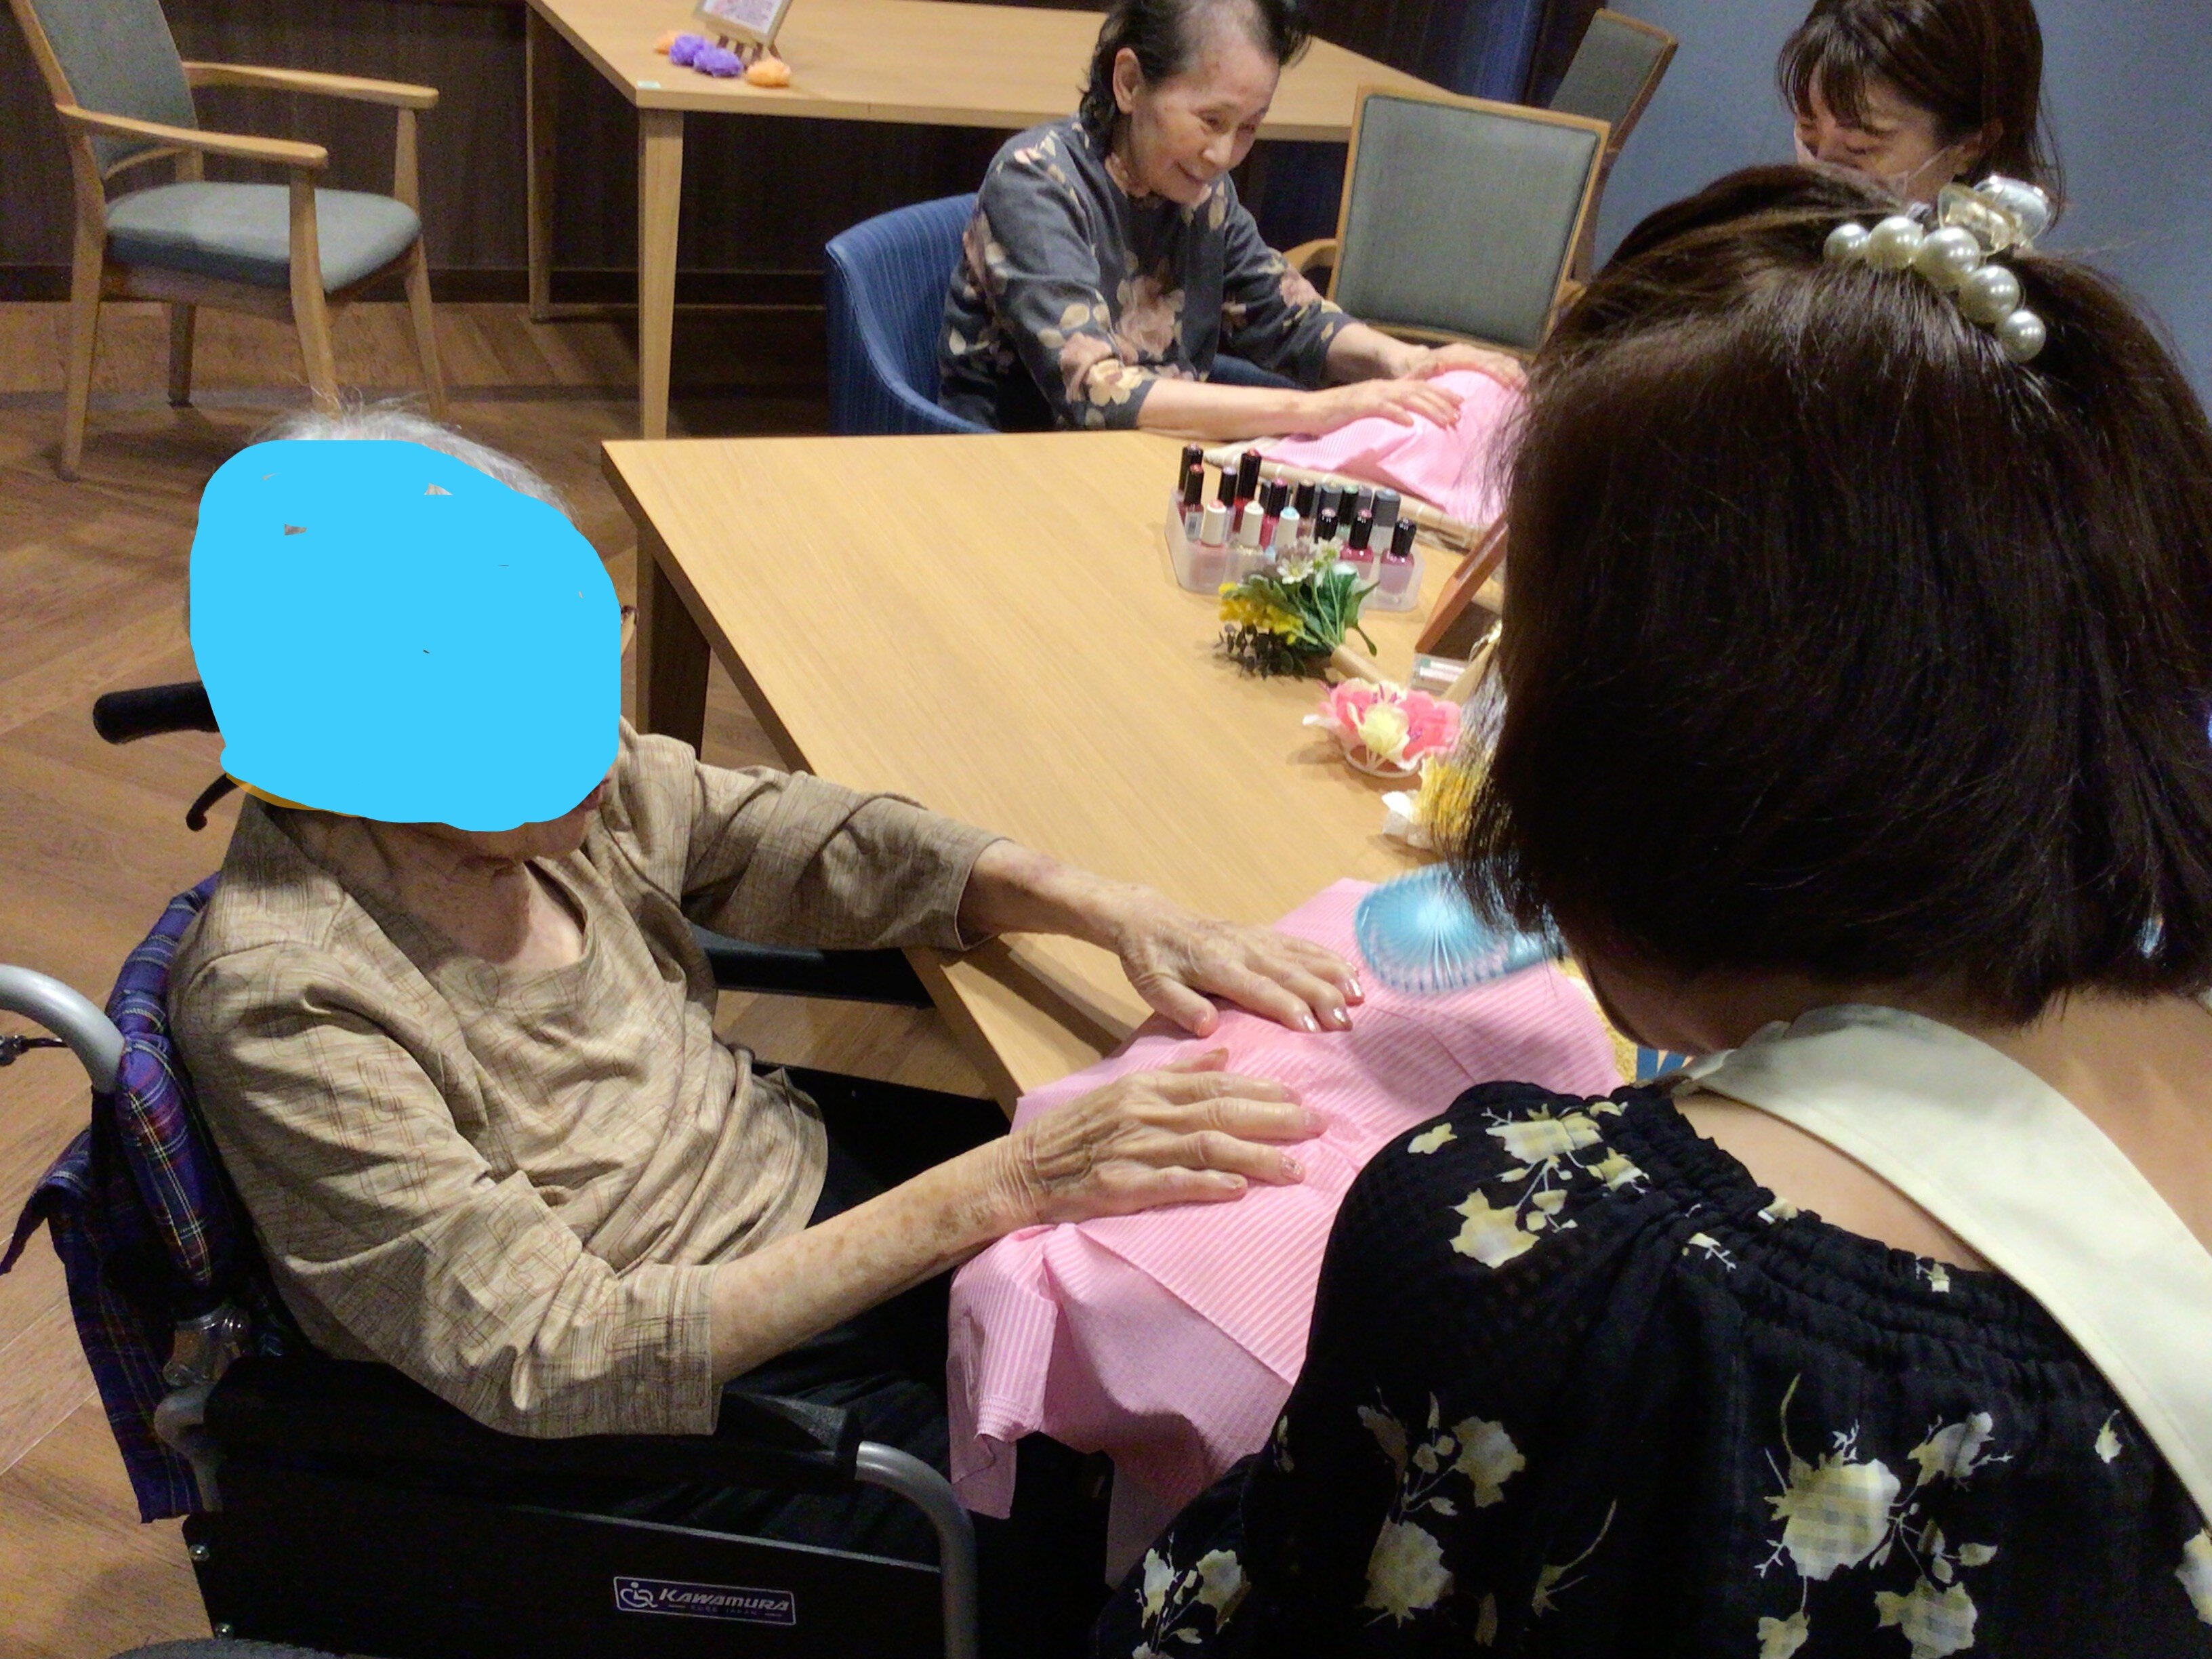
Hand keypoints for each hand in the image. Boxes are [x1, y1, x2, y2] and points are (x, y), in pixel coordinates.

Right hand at [995, 1050, 1321, 1224]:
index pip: (1215, 1083)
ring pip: (1207, 1146)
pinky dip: (1209, 1184)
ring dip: (1256, 1156)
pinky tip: (1239, 1189)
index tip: (1301, 1095)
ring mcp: (1134, 1149)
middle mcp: (1145, 1112)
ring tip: (1296, 1167)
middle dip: (1276, 1118)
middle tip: (1319, 1126)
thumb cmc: (1077, 1132)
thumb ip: (1177, 1072)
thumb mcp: (1123, 1088)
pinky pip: (1173, 1184)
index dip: (1262, 1088)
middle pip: (1222, 1110)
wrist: (1023, 1169)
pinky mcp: (1122, 1185)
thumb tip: (1224, 1052)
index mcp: (1147, 1086)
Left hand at [1103, 888, 1362, 1035]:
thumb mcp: (1152, 988)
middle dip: (1322, 997)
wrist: (1147, 918)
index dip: (1287, 1007)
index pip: (1258, 989)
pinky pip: (1299, 944)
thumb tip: (1208, 1027)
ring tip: (1359, 996)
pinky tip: (1348, 970)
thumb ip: (1181, 1007)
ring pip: (1301, 956)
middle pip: (1289, 974)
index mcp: (1217, 966)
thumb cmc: (1150, 960)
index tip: (1312, 1028)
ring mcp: (1255, 938)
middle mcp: (1242, 949)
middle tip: (1347, 1023)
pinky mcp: (1260, 933)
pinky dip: (1326, 956)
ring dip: (1332, 975)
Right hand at [1296, 378, 1461, 433]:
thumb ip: (1385, 411)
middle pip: (1418, 391)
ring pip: (1406, 398)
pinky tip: (1410, 424)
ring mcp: (1370, 395)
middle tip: (1460, 413)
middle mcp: (1381, 387)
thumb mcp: (1365, 410)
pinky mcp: (1357, 405)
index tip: (1460, 404)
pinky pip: (1381, 408)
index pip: (1418, 388)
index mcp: (1384, 388)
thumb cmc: (1335, 414)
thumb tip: (1406, 420)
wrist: (1307, 410)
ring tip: (1445, 420)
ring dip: (1428, 408)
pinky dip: (1397, 414)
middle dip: (1441, 401)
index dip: (1441, 394)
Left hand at [1399, 342, 1527, 390]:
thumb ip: (1425, 369)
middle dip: (1513, 373)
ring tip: (1527, 387)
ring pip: (1500, 358)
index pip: (1483, 362)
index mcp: (1457, 355)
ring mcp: (1472, 352)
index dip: (1498, 372)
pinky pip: (1496, 361)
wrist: (1410, 360)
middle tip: (1526, 389)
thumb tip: (1438, 365)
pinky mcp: (1474, 357)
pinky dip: (1509, 369)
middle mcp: (1467, 351)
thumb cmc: (1412, 371)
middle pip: (1497, 359)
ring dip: (1515, 371)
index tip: (1510, 384)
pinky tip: (1518, 382)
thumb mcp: (1415, 372)